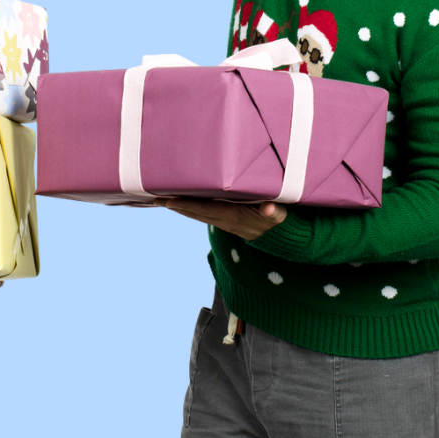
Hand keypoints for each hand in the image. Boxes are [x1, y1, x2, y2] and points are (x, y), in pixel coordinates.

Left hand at [160, 198, 286, 240]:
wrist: (284, 239)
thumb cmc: (281, 222)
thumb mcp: (280, 216)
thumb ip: (274, 212)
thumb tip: (269, 208)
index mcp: (235, 216)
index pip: (206, 209)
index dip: (187, 205)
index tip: (168, 200)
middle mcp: (226, 221)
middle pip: (196, 213)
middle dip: (176, 206)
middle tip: (155, 198)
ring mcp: (226, 223)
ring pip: (198, 215)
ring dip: (180, 208)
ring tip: (162, 200)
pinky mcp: (228, 222)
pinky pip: (204, 215)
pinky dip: (191, 209)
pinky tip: (181, 204)